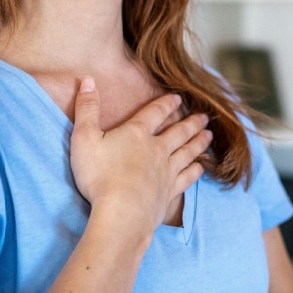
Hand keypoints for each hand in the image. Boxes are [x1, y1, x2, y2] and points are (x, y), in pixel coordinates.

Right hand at [68, 77, 211, 229]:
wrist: (121, 213)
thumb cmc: (99, 175)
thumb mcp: (84, 137)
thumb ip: (87, 108)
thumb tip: (89, 80)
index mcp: (137, 133)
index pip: (156, 112)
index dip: (167, 104)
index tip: (178, 98)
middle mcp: (157, 149)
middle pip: (179, 132)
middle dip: (191, 122)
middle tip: (204, 116)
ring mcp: (166, 171)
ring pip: (188, 152)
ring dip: (199, 142)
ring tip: (209, 135)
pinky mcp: (169, 192)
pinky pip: (187, 177)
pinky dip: (196, 171)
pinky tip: (201, 167)